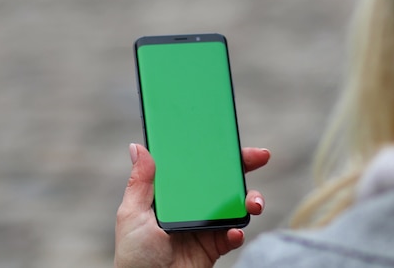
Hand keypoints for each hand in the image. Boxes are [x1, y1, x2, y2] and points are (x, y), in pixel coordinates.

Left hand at [114, 143, 269, 267]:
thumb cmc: (135, 256)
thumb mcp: (132, 215)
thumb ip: (140, 183)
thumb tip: (139, 147)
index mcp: (172, 195)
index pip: (195, 167)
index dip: (212, 151)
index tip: (228, 137)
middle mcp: (191, 207)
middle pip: (221, 181)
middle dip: (243, 167)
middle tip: (261, 156)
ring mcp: (205, 227)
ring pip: (234, 206)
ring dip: (249, 200)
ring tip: (254, 203)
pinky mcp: (215, 247)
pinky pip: (233, 234)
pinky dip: (238, 231)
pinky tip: (233, 232)